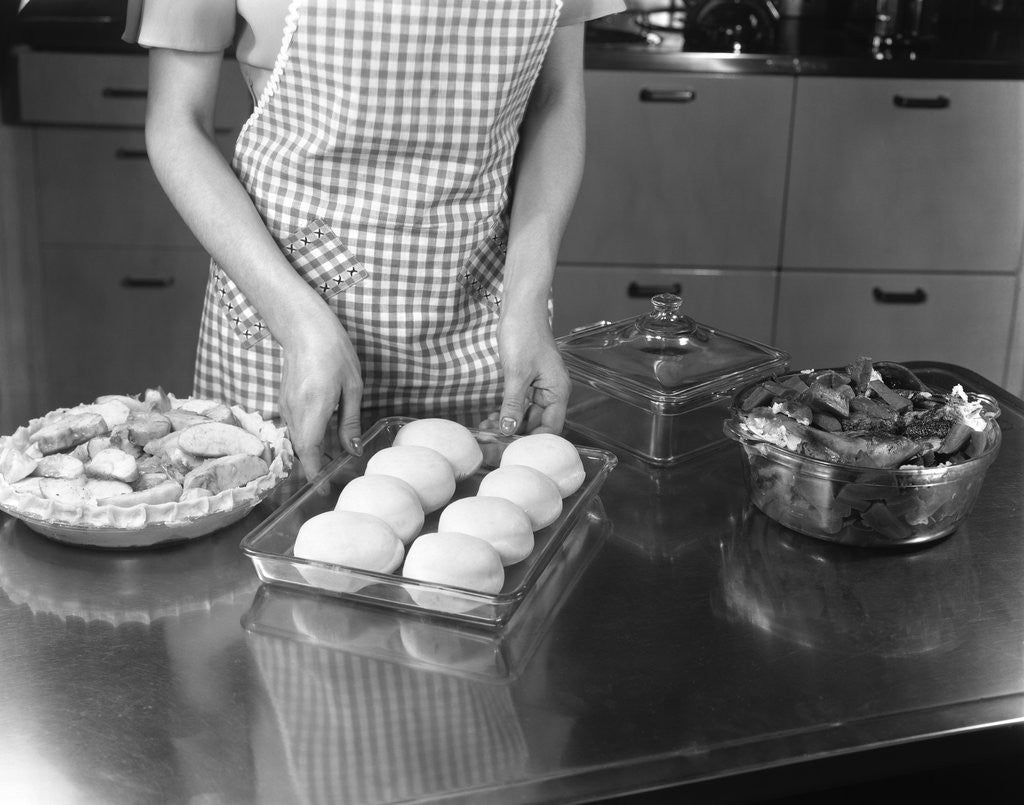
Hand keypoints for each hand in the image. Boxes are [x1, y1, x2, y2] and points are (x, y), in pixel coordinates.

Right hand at [279, 311, 362, 480]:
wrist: (303, 327)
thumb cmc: (333, 351)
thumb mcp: (353, 387)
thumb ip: (350, 422)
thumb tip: (352, 451)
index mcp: (314, 408)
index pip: (310, 451)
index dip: (316, 474)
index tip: (325, 490)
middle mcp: (294, 411)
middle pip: (302, 450)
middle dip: (316, 468)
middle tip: (335, 480)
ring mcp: (286, 406)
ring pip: (297, 440)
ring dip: (312, 454)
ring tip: (332, 462)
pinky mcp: (284, 401)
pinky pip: (295, 428)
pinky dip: (307, 439)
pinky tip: (324, 439)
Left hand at [494, 311, 570, 435]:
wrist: (520, 307)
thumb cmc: (525, 333)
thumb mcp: (517, 373)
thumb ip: (513, 404)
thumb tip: (508, 429)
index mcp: (558, 391)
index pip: (552, 428)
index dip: (533, 441)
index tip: (512, 448)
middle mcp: (552, 391)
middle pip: (539, 424)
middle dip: (517, 434)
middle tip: (494, 441)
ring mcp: (540, 386)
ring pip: (527, 415)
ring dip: (510, 423)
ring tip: (488, 430)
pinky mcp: (528, 380)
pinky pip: (520, 403)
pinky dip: (508, 411)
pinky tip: (492, 417)